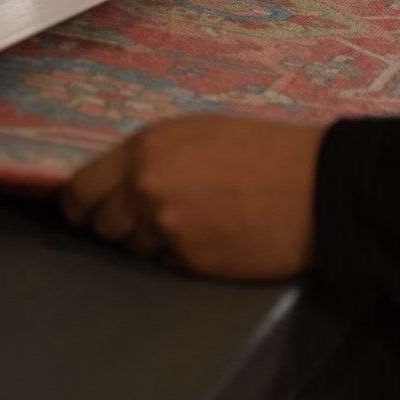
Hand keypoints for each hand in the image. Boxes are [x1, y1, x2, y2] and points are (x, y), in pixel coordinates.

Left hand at [59, 115, 324, 278]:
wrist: (318, 184)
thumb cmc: (265, 151)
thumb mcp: (199, 133)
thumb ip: (153, 157)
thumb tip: (119, 181)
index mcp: (145, 149)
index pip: (80, 190)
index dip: (81, 207)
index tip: (88, 214)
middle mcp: (147, 188)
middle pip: (101, 226)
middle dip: (117, 227)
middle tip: (147, 221)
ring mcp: (168, 229)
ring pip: (132, 250)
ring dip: (150, 244)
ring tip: (190, 226)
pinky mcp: (192, 262)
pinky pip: (165, 266)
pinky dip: (178, 258)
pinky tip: (209, 239)